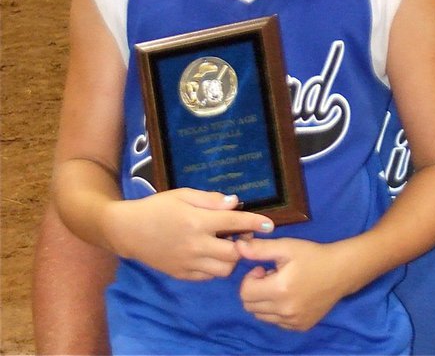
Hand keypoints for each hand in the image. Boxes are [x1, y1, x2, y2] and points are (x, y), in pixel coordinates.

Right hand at [103, 190, 273, 280]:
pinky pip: (208, 277)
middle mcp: (195, 246)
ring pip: (223, 270)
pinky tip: (212, 255)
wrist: (129, 230)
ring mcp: (188, 263)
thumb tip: (235, 202)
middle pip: (233, 254)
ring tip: (226, 245)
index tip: (270, 224)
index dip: (254, 223)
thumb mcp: (184, 195)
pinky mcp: (182, 275)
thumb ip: (211, 200)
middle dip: (243, 244)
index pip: (234, 223)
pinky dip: (215, 268)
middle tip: (241, 234)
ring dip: (231, 259)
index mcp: (197, 222)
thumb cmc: (158, 207)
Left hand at [237, 237, 349, 330]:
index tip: (263, 268)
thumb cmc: (313, 255)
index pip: (245, 292)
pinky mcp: (300, 327)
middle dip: (255, 289)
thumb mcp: (287, 247)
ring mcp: (293, 322)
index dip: (250, 278)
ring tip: (281, 285)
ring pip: (261, 316)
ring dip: (264, 301)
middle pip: (250, 306)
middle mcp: (284, 310)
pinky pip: (276, 322)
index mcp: (279, 289)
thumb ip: (260, 249)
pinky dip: (277, 310)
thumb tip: (237, 247)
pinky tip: (290, 295)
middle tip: (271, 275)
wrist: (341, 271)